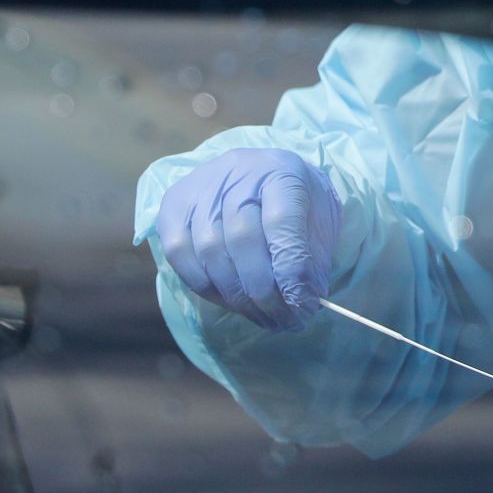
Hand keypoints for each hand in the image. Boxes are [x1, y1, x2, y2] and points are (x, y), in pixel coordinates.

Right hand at [155, 148, 340, 330]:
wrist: (260, 177)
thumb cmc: (296, 205)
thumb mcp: (319, 225)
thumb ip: (313, 261)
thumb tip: (303, 303)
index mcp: (281, 170)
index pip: (281, 220)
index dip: (291, 267)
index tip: (304, 304)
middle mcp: (236, 172)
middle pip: (241, 238)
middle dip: (264, 291)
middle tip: (285, 321)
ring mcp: (199, 187)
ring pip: (209, 251)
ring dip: (238, 297)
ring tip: (264, 318)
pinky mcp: (173, 206)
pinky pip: (180, 255)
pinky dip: (207, 287)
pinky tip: (233, 302)